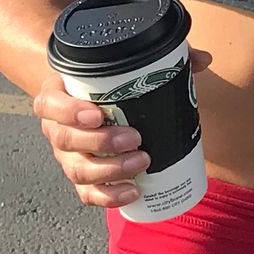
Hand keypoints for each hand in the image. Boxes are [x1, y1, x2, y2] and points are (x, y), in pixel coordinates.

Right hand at [32, 49, 208, 209]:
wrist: (93, 104)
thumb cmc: (109, 84)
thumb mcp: (125, 66)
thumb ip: (161, 56)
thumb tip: (204, 59)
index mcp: (57, 96)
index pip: (49, 104)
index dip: (68, 112)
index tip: (98, 114)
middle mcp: (57, 129)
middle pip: (66, 140)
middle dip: (101, 143)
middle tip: (135, 139)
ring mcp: (67, 157)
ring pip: (77, 170)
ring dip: (109, 171)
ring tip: (142, 162)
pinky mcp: (81, 178)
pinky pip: (88, 193)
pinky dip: (109, 197)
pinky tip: (133, 191)